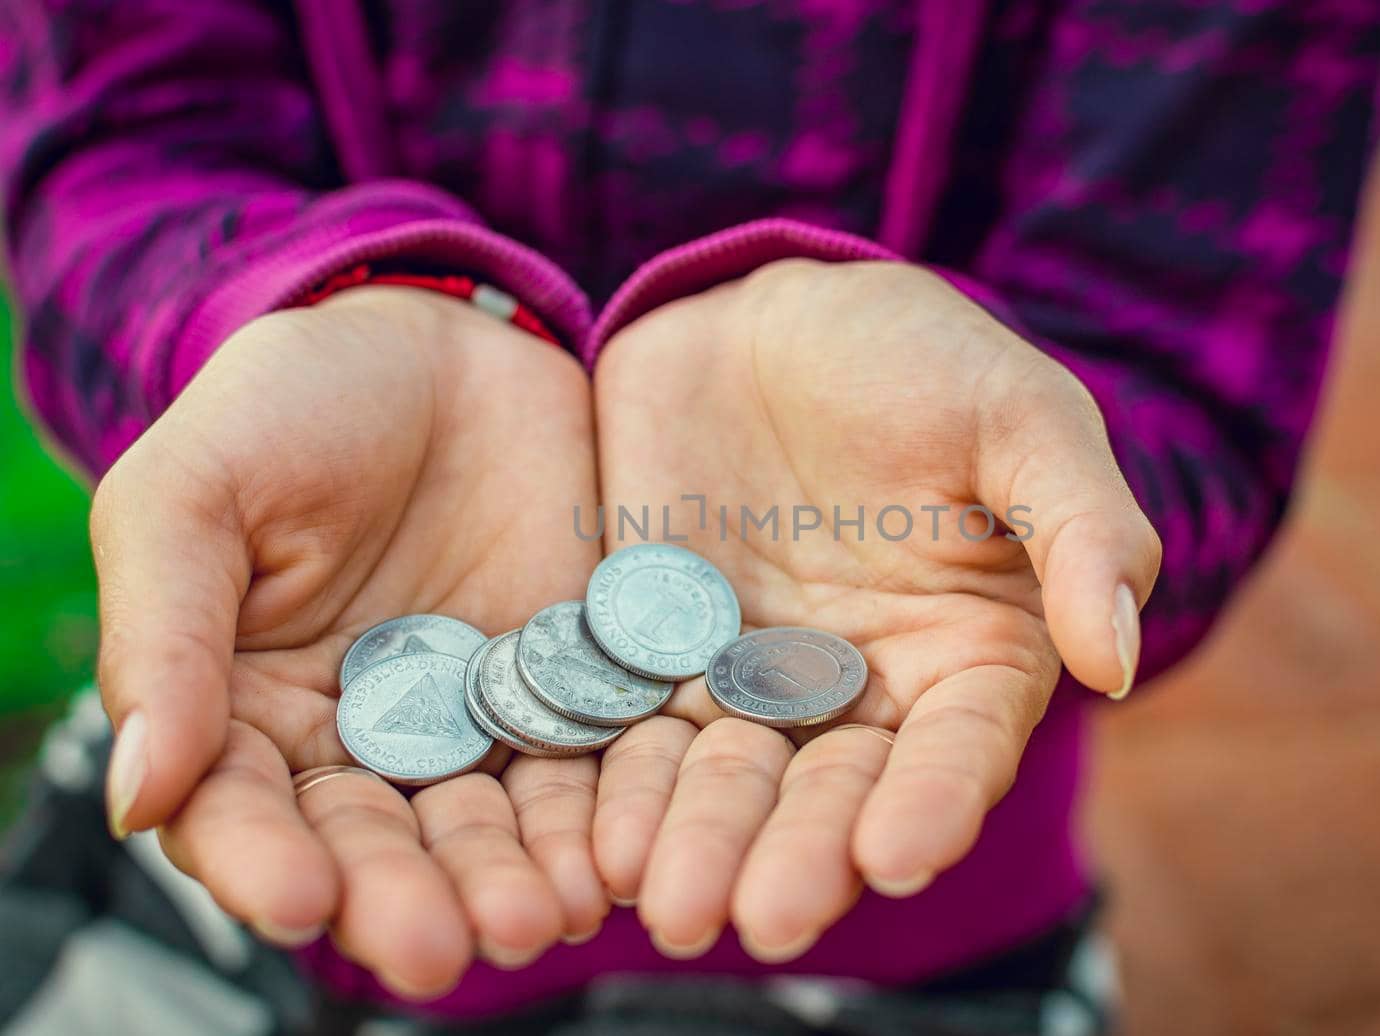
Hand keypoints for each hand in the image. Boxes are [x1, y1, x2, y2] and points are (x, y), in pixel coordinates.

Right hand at [91, 288, 609, 996]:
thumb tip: (139, 793)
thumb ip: (166, 635)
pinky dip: (597, 814)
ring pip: (487, 822)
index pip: (242, 812)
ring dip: (507, 880)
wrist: (442, 339)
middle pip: (376, 843)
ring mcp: (475, 718)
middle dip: (403, 898)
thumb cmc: (294, 402)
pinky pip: (586, 763)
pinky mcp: (571, 687)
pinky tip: (612, 855)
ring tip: (537, 920)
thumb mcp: (196, 489)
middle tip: (437, 947)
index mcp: (246, 708)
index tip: (300, 900)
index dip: (264, 861)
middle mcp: (361, 738)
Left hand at [589, 259, 1159, 960]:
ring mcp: (752, 680)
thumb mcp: (1018, 413)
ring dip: (702, 843)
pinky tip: (593, 839)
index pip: (960, 746)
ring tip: (666, 904)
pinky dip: (618, 787)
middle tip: (763, 917)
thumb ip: (1080, 527)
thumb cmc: (917, 355)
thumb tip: (1113, 659)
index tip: (895, 852)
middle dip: (802, 854)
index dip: (932, 802)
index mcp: (970, 652)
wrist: (769, 316)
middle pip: (836, 790)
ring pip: (731, 781)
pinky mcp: (655, 659)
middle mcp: (863, 690)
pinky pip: (634, 732)